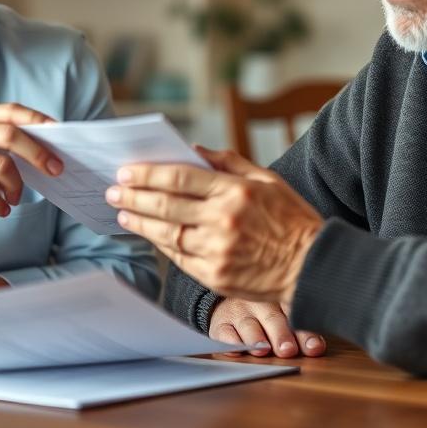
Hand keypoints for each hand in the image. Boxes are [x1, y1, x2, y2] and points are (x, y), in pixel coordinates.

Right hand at [0, 103, 61, 216]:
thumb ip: (0, 138)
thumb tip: (43, 151)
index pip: (13, 111)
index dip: (38, 119)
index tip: (60, 132)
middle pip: (12, 136)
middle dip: (38, 154)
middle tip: (55, 170)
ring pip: (1, 166)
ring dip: (16, 187)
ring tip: (16, 198)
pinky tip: (2, 210)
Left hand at [106, 146, 322, 304]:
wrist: (313, 266)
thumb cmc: (291, 219)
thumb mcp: (268, 180)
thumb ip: (229, 162)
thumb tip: (194, 151)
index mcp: (235, 192)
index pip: (180, 178)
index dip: (148, 174)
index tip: (126, 171)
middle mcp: (223, 221)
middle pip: (166, 205)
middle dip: (134, 196)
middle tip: (113, 190)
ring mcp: (218, 251)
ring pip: (167, 233)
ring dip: (141, 222)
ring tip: (123, 212)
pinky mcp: (216, 276)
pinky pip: (179, 258)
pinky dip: (161, 244)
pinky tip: (149, 233)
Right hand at [209, 298, 325, 358]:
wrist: (229, 304)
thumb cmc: (265, 314)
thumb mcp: (284, 316)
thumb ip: (300, 332)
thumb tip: (317, 348)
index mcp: (280, 299)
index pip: (295, 315)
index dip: (304, 333)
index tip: (314, 348)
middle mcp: (259, 303)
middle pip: (272, 318)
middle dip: (280, 335)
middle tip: (287, 350)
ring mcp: (238, 312)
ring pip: (247, 324)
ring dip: (255, 338)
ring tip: (262, 350)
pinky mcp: (220, 324)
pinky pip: (224, 332)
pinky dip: (230, 342)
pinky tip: (236, 350)